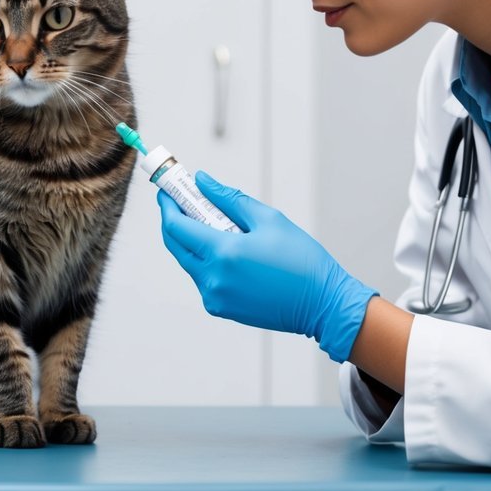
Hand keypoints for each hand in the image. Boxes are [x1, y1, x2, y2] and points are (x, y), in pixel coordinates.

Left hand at [157, 171, 376, 361]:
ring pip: (188, 262)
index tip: (167, 191)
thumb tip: (201, 181)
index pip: (176, 226)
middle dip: (174, 221)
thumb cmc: (301, 260)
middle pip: (175, 245)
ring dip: (192, 241)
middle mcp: (212, 278)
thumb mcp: (268, 219)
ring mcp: (214, 297)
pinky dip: (205, 261)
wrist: (323, 304)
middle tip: (182, 202)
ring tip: (213, 224)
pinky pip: (202, 279)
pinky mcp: (220, 309)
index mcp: (223, 253)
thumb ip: (228, 199)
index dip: (168, 205)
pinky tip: (226, 251)